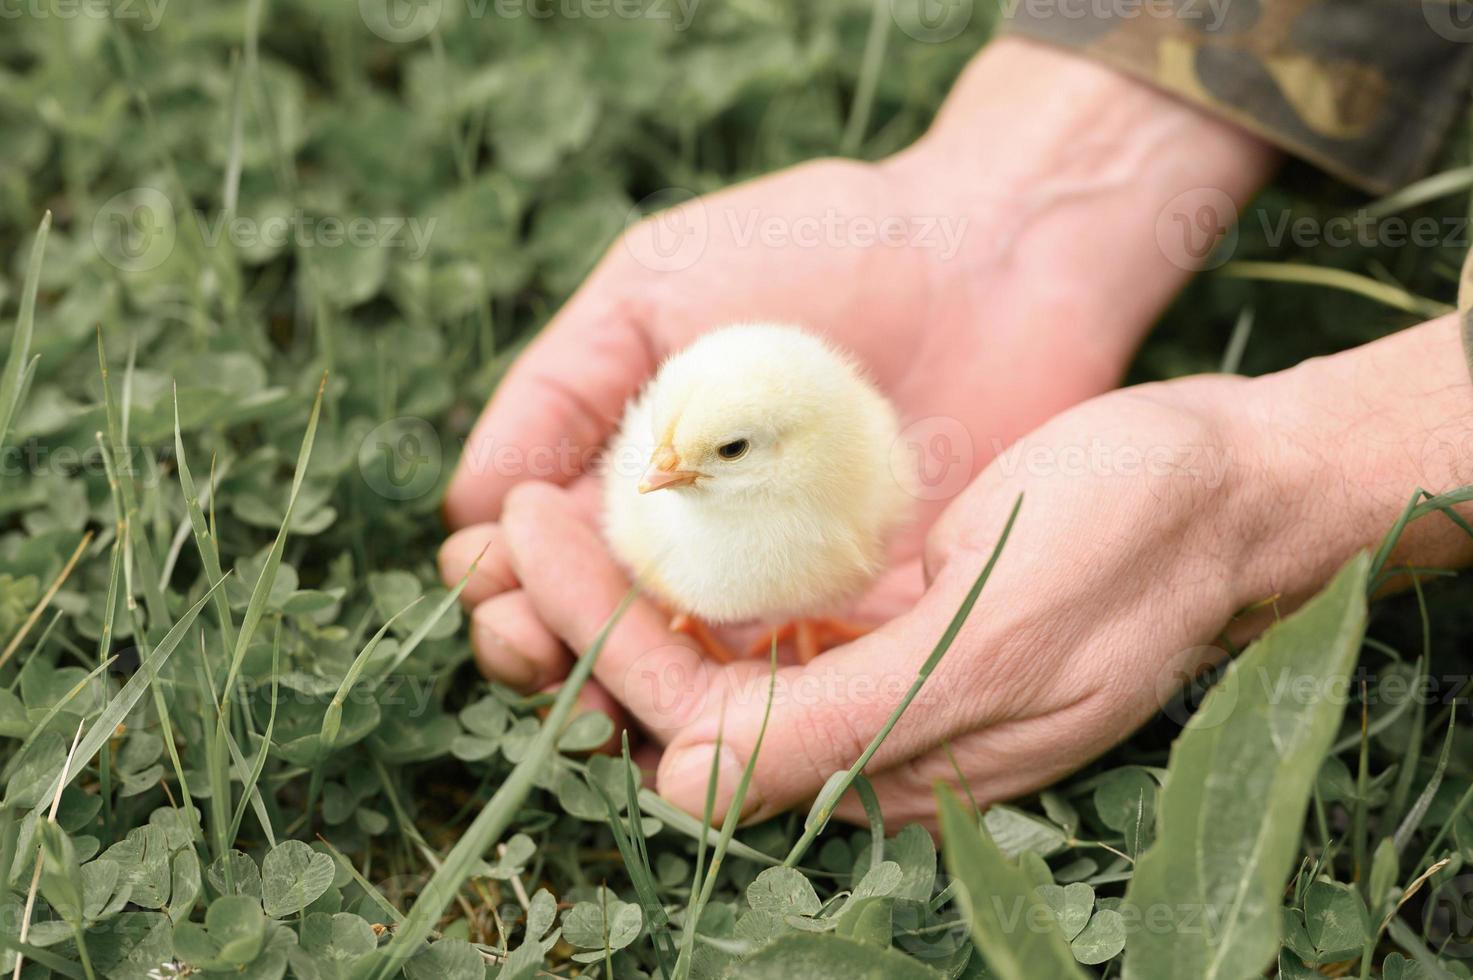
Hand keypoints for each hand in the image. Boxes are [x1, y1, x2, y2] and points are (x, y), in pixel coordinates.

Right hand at [439, 38, 1274, 704]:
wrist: (993, 248)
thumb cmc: (817, 244)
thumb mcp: (656, 287)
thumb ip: (560, 389)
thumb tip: (465, 508)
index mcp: (636, 482)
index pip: (542, 564)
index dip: (506, 583)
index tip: (498, 573)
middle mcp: (701, 553)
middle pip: (601, 638)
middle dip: (548, 652)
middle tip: (535, 642)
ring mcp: (787, 595)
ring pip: (687, 686)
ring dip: (630, 704)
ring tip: (603, 696)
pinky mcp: (875, 621)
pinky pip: (800, 693)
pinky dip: (749, 718)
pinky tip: (710, 714)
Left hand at [448, 317, 1472, 826]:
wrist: (1218, 484)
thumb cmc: (1127, 545)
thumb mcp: (994, 637)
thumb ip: (847, 723)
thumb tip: (684, 780)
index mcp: (890, 761)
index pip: (700, 726)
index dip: (605, 640)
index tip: (537, 527)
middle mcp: (864, 733)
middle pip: (680, 704)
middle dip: (582, 619)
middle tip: (512, 516)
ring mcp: (869, 672)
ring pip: (703, 655)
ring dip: (618, 588)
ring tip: (544, 504)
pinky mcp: (878, 614)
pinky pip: (751, 606)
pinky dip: (683, 562)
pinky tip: (635, 501)